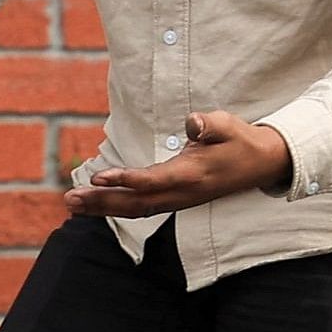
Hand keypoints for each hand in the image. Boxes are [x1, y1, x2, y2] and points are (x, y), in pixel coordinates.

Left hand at [66, 110, 293, 217]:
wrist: (261, 164)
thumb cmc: (240, 140)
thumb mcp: (229, 125)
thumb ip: (211, 124)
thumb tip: (193, 122)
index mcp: (192, 174)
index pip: (152, 181)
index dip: (124, 180)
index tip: (97, 177)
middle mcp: (182, 193)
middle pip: (136, 203)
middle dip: (101, 202)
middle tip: (70, 199)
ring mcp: (178, 200)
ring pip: (135, 209)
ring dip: (103, 207)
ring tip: (72, 204)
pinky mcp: (174, 199)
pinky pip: (141, 208)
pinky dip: (116, 207)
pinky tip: (94, 204)